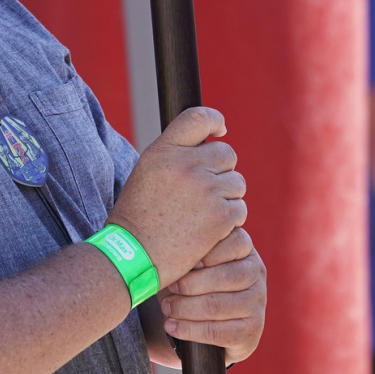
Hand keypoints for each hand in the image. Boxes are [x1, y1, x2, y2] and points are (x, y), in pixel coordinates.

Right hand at [107, 107, 246, 286]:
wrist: (134, 255)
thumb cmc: (137, 217)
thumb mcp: (146, 174)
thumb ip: (174, 157)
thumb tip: (207, 148)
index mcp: (164, 151)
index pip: (198, 118)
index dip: (215, 120)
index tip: (220, 130)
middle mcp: (186, 165)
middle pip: (226, 153)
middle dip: (221, 170)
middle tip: (204, 192)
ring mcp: (206, 189)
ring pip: (237, 183)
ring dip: (226, 197)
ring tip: (201, 215)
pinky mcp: (221, 215)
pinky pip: (240, 208)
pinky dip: (229, 220)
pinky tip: (207, 230)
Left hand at [157, 228, 265, 362]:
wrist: (202, 322)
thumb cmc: (192, 281)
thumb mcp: (192, 262)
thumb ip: (188, 252)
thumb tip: (168, 254)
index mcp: (244, 248)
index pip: (234, 241)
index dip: (205, 250)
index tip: (179, 257)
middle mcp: (256, 272)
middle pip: (226, 276)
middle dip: (191, 284)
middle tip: (168, 287)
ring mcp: (257, 302)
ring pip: (219, 305)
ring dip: (186, 308)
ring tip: (166, 308)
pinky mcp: (252, 331)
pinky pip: (218, 332)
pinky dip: (190, 330)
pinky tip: (172, 326)